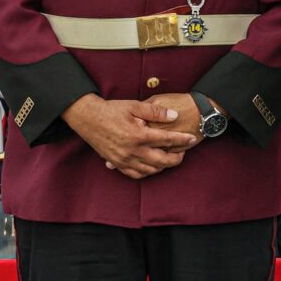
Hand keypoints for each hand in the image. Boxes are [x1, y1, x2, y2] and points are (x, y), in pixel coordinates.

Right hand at [62, 94, 199, 178]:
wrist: (88, 118)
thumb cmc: (112, 110)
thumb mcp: (135, 106)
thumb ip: (156, 111)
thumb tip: (175, 115)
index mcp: (139, 135)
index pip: (167, 140)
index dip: (182, 139)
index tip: (193, 137)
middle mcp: (132, 150)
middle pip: (162, 161)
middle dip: (176, 158)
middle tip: (183, 152)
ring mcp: (124, 160)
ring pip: (150, 170)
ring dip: (163, 166)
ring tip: (170, 158)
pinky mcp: (116, 163)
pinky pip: (135, 174)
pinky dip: (147, 172)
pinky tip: (153, 166)